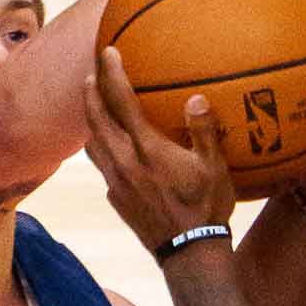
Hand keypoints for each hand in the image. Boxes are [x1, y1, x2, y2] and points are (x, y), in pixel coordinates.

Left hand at [82, 46, 234, 250]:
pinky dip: (101, 151)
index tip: (107, 52)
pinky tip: (112, 152)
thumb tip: (196, 98)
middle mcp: (124, 162)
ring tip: (94, 110)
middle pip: (95, 119)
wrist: (188, 253)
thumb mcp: (215, 168)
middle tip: (90, 74)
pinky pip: (101, 167)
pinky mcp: (114, 199)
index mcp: (148, 148)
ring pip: (92, 144)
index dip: (112, 74)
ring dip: (91, 122)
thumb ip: (203, 131)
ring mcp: (116, 182)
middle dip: (90, 93)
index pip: (122, 102)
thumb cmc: (207, 208)